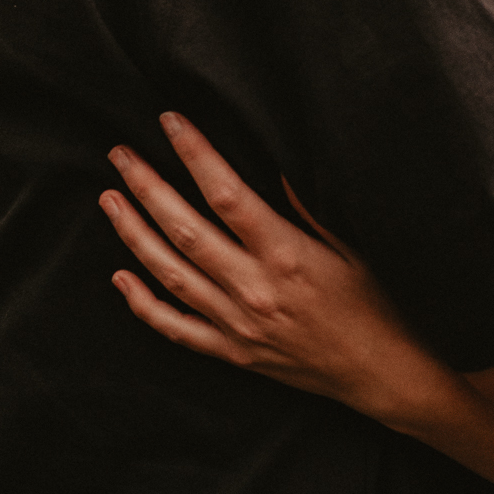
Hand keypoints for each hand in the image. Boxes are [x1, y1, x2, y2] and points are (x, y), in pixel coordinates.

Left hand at [100, 114, 440, 422]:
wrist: (383, 372)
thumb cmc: (377, 300)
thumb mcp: (353, 243)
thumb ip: (307, 205)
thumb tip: (273, 164)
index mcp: (285, 254)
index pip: (226, 193)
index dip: (194, 153)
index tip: (170, 121)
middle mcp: (254, 289)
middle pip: (185, 230)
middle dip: (148, 186)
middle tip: (120, 154)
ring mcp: (238, 325)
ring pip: (170, 275)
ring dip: (134, 234)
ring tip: (110, 198)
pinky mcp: (233, 353)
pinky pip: (176, 329)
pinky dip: (144, 304)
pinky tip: (120, 277)